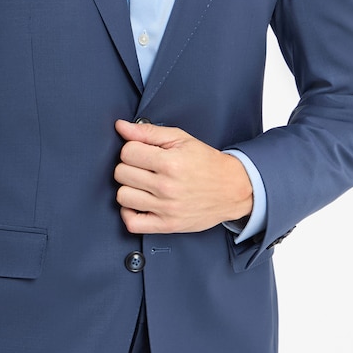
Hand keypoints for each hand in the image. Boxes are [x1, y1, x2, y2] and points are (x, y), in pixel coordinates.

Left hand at [114, 119, 253, 233]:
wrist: (232, 189)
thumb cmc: (207, 163)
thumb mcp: (181, 138)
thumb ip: (148, 132)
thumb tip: (121, 127)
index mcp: (170, 162)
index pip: (127, 152)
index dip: (132, 148)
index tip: (141, 152)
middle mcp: (166, 187)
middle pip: (121, 173)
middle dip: (129, 166)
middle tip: (142, 167)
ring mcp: (166, 208)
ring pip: (123, 196)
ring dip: (128, 188)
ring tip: (142, 184)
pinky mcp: (167, 225)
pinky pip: (133, 223)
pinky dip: (129, 213)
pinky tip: (138, 203)